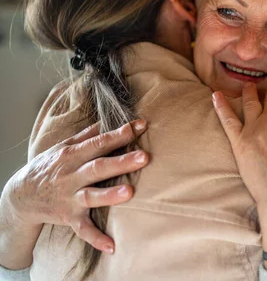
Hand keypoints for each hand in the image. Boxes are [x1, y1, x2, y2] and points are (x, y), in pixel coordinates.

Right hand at [4, 121, 148, 253]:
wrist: (20, 196)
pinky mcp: (69, 217)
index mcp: (72, 155)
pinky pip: (83, 230)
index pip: (99, 143)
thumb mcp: (61, 147)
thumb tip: (105, 122)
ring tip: (129, 192)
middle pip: (98, 167)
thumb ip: (85, 136)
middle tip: (144, 157)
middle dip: (121, 162)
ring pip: (92, 196)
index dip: (120, 134)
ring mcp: (70, 198)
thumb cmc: (47, 167)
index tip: (141, 126)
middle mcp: (72, 176)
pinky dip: (96, 238)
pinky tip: (112, 246)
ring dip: (110, 195)